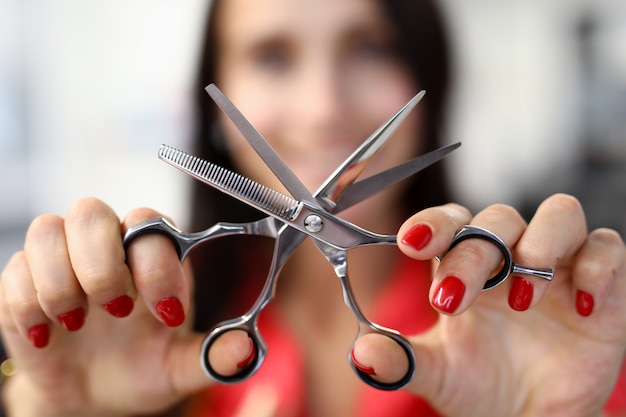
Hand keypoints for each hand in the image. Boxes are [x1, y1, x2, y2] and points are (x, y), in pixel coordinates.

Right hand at [0, 198, 248, 416]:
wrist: (92, 398)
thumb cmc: (141, 371)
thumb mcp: (179, 369)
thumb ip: (211, 358)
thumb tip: (244, 350)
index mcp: (152, 258)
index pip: (152, 225)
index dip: (156, 264)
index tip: (166, 314)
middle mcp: (107, 249)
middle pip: (91, 211)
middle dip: (100, 265)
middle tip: (115, 312)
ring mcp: (62, 262)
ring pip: (46, 228)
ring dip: (59, 281)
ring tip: (78, 325)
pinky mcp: (23, 284)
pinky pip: (12, 270)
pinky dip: (26, 304)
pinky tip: (46, 336)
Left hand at [354, 193, 625, 416]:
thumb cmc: (480, 386)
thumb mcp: (436, 374)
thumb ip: (400, 360)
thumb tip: (361, 353)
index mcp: (465, 266)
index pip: (451, 221)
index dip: (433, 224)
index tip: (412, 243)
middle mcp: (510, 256)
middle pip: (496, 219)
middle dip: (474, 252)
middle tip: (452, 299)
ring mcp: (557, 266)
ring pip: (558, 214)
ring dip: (538, 245)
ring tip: (519, 298)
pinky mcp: (602, 284)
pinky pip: (608, 247)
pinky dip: (597, 266)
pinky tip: (581, 306)